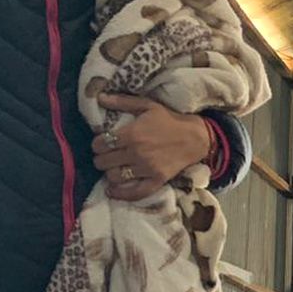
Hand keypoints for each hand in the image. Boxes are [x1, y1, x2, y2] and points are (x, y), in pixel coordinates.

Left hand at [93, 94, 212, 201]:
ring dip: (110, 173)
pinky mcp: (157, 180)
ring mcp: (147, 169)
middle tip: (106, 156)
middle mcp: (137, 153)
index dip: (97, 144)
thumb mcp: (146, 105)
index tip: (101, 143)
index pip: (100, 144)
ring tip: (113, 168)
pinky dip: (121, 194)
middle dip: (101, 158)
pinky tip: (112, 191)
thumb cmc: (169, 120)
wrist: (195, 137)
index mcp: (132, 134)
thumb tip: (98, 97)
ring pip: (114, 176)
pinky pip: (135, 192)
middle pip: (103, 162)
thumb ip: (121, 101)